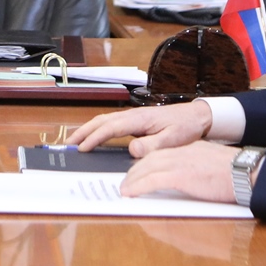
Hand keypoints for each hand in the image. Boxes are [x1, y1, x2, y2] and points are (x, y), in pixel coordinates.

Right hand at [63, 101, 213, 156]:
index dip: (94, 137)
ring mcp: (133, 118)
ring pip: (105, 121)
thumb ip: (153, 145)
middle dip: (83, 131)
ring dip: (88, 129)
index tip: (82, 148)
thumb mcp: (173, 139)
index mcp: (139, 118)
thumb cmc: (185, 126)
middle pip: (101, 121)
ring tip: (75, 141)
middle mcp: (133, 115)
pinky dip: (98, 129)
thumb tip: (132, 150)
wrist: (196, 116)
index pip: (110, 128)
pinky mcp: (135, 122)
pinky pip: (112, 124)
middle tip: (68, 143)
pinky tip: (95, 138)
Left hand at [119, 140, 239, 203]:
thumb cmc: (237, 175)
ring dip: (132, 179)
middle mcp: (182, 152)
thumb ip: (194, 173)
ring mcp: (181, 162)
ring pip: (147, 168)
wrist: (249, 173)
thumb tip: (184, 181)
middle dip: (134, 171)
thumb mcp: (211, 169)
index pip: (161, 154)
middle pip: (150, 159)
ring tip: (124, 189)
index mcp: (190, 150)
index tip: (137, 173)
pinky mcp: (182, 175)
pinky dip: (138, 186)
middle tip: (125, 182)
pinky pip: (153, 180)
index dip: (146, 164)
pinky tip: (130, 193)